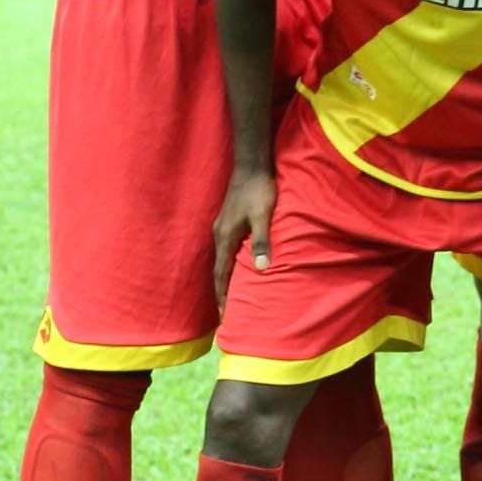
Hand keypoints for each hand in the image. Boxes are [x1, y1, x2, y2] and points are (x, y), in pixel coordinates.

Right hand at [212, 167, 276, 301]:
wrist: (252, 165)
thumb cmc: (259, 190)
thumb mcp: (263, 215)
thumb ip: (261, 241)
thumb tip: (261, 268)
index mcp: (225, 237)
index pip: (222, 274)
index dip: (223, 295)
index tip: (224, 315)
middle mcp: (219, 235)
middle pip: (218, 270)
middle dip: (222, 291)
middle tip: (226, 313)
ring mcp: (222, 227)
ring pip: (222, 259)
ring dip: (225, 278)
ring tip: (231, 296)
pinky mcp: (228, 221)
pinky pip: (226, 249)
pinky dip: (229, 264)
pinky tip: (237, 267)